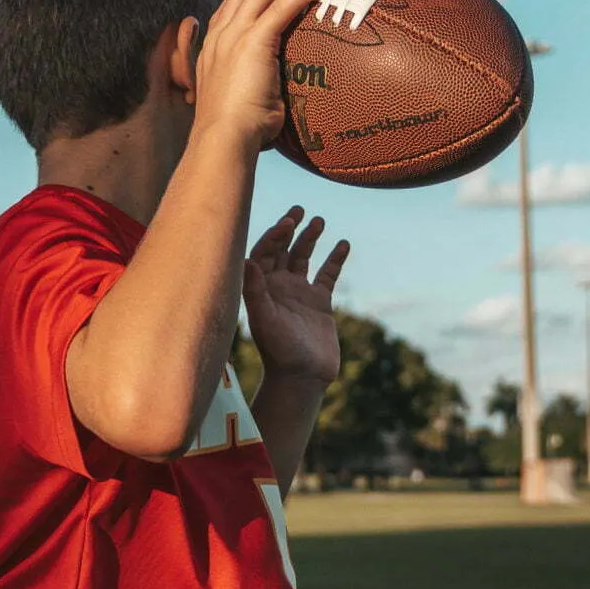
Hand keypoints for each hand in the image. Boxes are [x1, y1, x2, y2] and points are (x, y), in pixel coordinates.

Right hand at [191, 0, 326, 155]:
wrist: (224, 138)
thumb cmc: (237, 131)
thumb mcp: (241, 98)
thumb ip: (255, 84)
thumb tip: (274, 91)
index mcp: (214, 45)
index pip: (234, 2)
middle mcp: (220, 34)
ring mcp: (234, 35)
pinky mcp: (252, 42)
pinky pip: (281, 7)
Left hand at [243, 207, 349, 384]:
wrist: (302, 378)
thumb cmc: (278, 352)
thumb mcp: (264, 320)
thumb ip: (254, 291)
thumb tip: (246, 261)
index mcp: (261, 288)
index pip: (263, 252)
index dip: (273, 236)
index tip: (287, 223)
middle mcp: (278, 287)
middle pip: (282, 249)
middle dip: (289, 228)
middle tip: (299, 210)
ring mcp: (299, 293)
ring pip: (304, 257)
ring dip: (310, 238)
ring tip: (319, 220)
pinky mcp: (320, 303)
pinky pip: (328, 274)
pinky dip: (335, 259)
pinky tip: (343, 244)